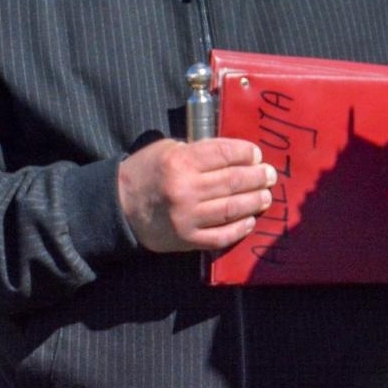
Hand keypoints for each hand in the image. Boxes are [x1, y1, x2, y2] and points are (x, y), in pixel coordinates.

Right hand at [117, 137, 274, 251]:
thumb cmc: (146, 172)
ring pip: (231, 208)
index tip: (256, 155)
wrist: (118, 207)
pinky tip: (250, 221)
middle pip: (233, 181)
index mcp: (180, 161)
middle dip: (257, 177)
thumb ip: (198, 149)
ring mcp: (186, 216)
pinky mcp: (186, 239)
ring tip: (265, 197)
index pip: (224, 154)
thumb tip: (235, 153)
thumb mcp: (167, 148)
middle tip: (269, 176)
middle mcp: (184, 189)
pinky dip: (239, 229)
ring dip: (254, 202)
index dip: (246, 153)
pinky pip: (220, 236)